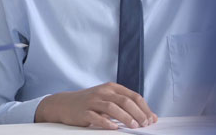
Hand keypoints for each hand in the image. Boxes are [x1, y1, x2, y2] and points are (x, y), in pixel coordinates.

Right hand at [35, 82, 157, 128]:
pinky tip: (114, 128)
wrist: (64, 103)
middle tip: (145, 124)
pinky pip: (96, 117)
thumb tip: (148, 117)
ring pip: (112, 107)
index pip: (133, 96)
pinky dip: (106, 123)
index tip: (151, 119)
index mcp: (112, 87)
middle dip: (138, 113)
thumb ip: (126, 106)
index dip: (144, 108)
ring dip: (125, 117)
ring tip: (134, 126)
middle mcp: (103, 92)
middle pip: (124, 101)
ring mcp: (92, 101)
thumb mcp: (108, 99)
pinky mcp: (83, 111)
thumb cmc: (90, 103)